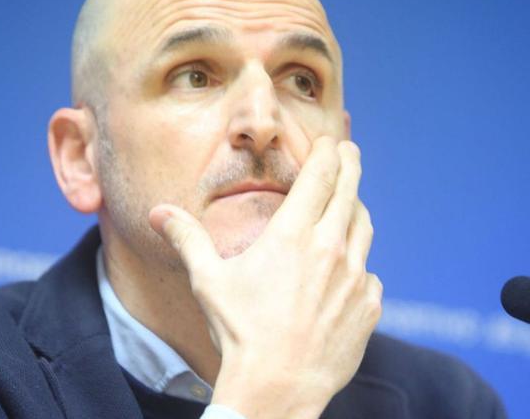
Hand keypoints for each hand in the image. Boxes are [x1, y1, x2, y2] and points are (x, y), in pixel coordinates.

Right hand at [150, 137, 381, 418]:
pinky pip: (370, 275)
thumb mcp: (208, 282)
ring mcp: (355, 279)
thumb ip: (187, 239)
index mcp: (293, 235)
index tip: (330, 141)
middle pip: (350, 192)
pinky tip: (347, 272)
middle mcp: (331, 249)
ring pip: (364, 229)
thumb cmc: (239, 333)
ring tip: (349, 203)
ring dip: (356, 210)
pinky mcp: (368, 308)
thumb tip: (159, 212)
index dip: (327, 152)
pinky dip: (359, 265)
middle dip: (350, 166)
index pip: (320, 176)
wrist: (276, 389)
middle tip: (350, 151)